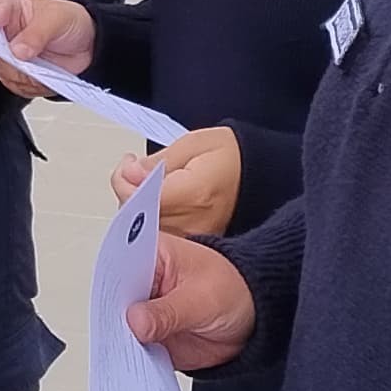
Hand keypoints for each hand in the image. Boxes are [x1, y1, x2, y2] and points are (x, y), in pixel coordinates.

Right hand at [0, 0, 96, 100]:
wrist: (84, 43)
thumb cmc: (69, 21)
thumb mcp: (58, 20)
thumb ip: (37, 34)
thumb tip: (17, 51)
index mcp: (10, 6)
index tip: (0, 20)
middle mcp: (2, 31)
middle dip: (12, 57)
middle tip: (28, 58)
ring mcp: (6, 54)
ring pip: (3, 70)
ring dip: (24, 75)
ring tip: (44, 69)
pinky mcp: (15, 73)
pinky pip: (16, 85)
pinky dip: (32, 86)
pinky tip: (45, 77)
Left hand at [111, 126, 241, 234]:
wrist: (265, 179)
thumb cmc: (234, 158)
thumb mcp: (195, 143)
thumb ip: (158, 161)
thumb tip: (130, 173)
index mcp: (192, 196)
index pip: (138, 199)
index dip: (125, 181)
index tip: (129, 164)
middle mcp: (191, 225)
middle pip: (136, 218)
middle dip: (129, 192)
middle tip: (135, 169)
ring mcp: (193, 240)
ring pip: (143, 230)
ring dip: (137, 206)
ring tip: (148, 182)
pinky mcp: (193, 246)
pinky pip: (159, 236)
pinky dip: (151, 219)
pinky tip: (159, 200)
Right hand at [127, 232, 253, 370]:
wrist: (254, 318)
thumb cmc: (233, 290)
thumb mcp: (202, 298)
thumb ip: (167, 311)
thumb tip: (135, 321)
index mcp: (151, 256)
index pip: (120, 265)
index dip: (113, 284)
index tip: (114, 304)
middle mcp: (142, 284)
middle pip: (115, 300)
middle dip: (115, 318)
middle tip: (120, 333)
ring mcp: (145, 312)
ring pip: (121, 329)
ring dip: (123, 343)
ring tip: (130, 352)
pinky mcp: (151, 338)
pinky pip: (136, 351)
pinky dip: (135, 360)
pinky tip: (138, 365)